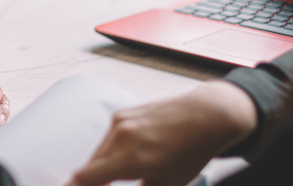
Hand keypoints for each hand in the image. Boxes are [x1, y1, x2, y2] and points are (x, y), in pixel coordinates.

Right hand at [68, 81, 258, 185]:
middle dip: (92, 181)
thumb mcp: (168, 184)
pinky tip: (127, 156)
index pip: (87, 177)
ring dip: (102, 167)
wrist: (205, 116)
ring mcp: (120, 122)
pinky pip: (107, 138)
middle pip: (90, 166)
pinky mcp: (122, 113)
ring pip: (99, 152)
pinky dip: (110, 152)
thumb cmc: (191, 151)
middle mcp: (121, 137)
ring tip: (119, 175)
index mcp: (131, 159)